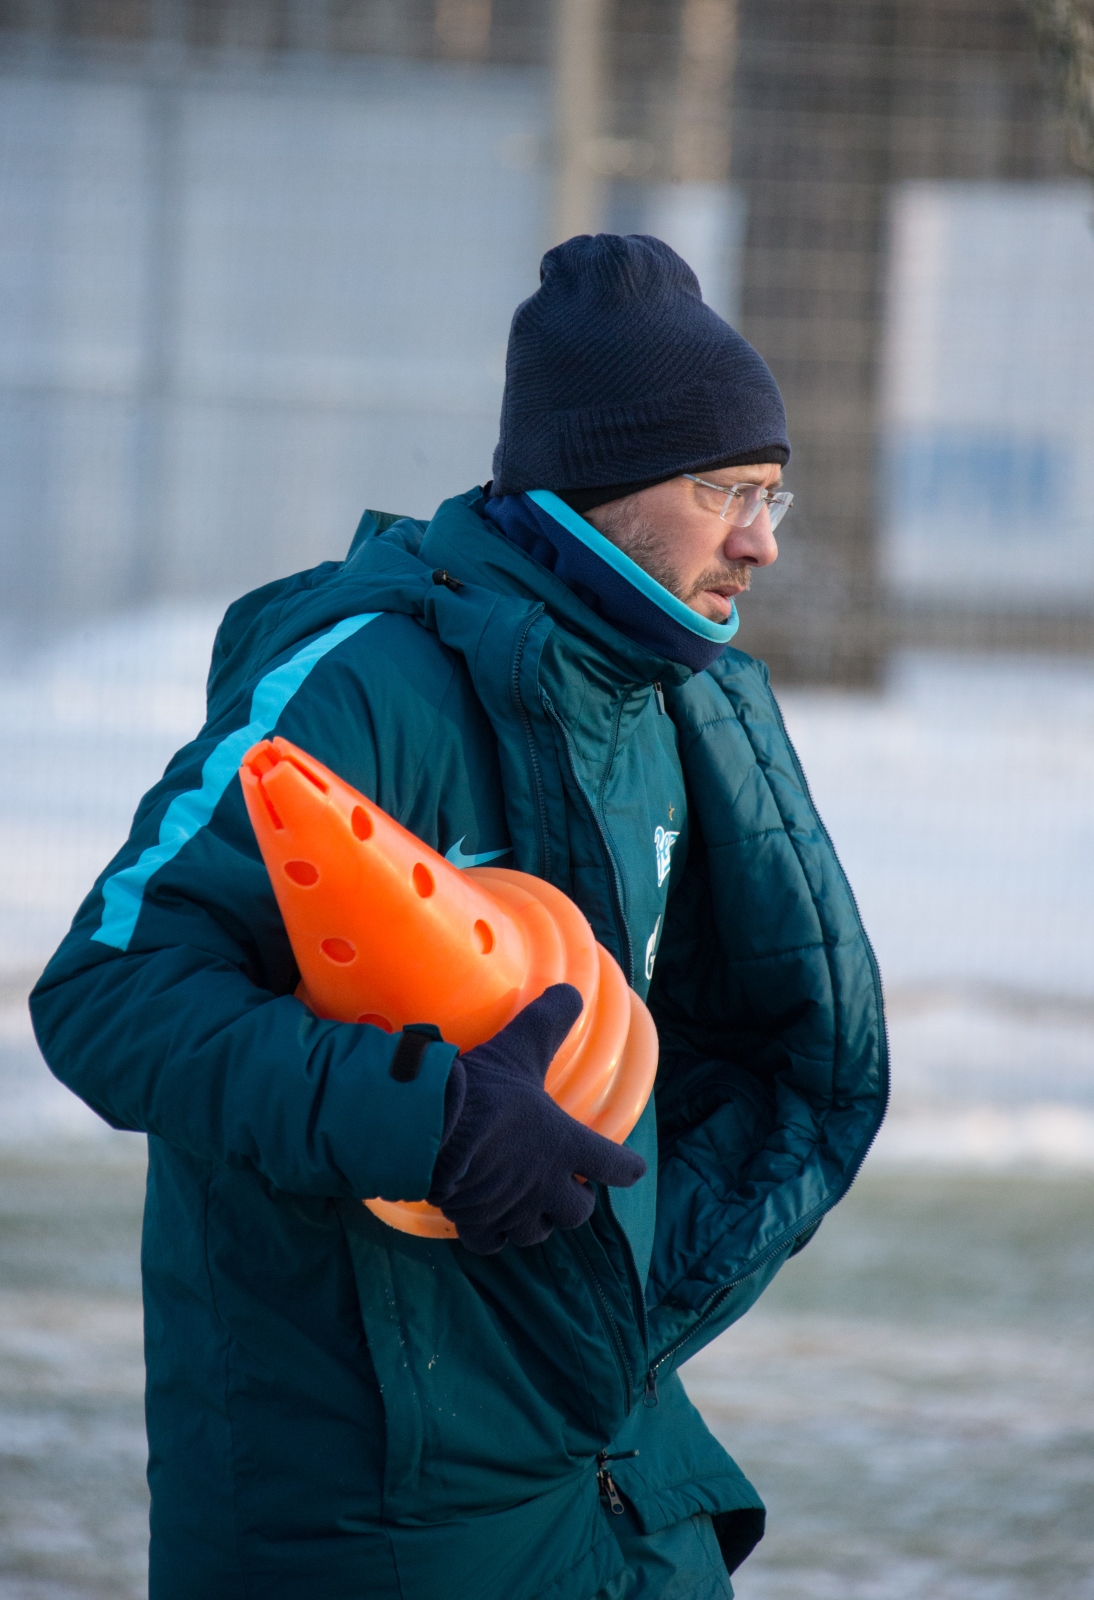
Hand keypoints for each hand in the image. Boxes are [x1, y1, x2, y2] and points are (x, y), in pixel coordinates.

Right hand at [428, 984, 646, 1254]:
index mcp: (567, 1146)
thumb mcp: (521, 1046)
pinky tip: (485, 1221)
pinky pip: (491, 1242)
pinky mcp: (477, 1223)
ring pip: (536, 1233)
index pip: (616, 1166)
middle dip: (574, 1201)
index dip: (625, 1167)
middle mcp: (547, 1186)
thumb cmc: (484, 1089)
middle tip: (566, 1185)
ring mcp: (512, 1210)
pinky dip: (491, 1234)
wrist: (432, 1130)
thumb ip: (549, 1019)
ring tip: (528, 1206)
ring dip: (536, 1221)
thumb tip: (571, 990)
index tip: (629, 1168)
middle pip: (577, 1212)